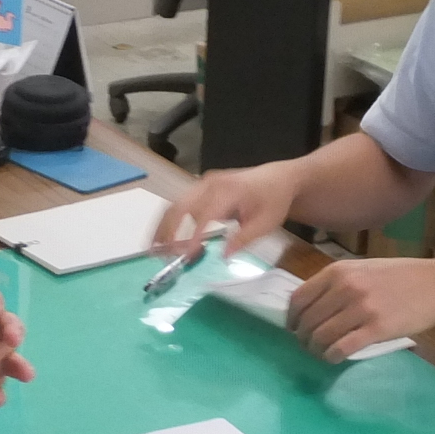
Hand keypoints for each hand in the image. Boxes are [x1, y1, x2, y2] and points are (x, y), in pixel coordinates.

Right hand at [153, 161, 301, 257]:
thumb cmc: (274, 201)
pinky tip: (167, 236)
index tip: (186, 255)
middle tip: (157, 252)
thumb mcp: (266, 223)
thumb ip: (244, 239)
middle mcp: (211, 183)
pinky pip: (183, 202)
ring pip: (177, 203)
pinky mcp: (202, 186)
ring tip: (155, 247)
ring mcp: (205, 182)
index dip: (194, 236)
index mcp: (228, 191)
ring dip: (164, 225)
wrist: (278, 178)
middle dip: (166, 229)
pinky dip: (172, 219)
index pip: (205, 215)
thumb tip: (223, 255)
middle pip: (180, 205)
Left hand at [286, 259, 434, 362]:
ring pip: (321, 336)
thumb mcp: (362, 269)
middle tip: (308, 345)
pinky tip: (334, 358)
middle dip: (303, 338)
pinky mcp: (375, 329)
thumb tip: (311, 306)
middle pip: (307, 321)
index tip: (294, 328)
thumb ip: (337, 283)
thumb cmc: (400, 277)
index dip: (291, 318)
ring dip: (315, 349)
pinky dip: (331, 356)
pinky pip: (341, 348)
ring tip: (321, 353)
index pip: (299, 299)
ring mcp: (360, 309)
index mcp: (338, 271)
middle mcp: (345, 288)